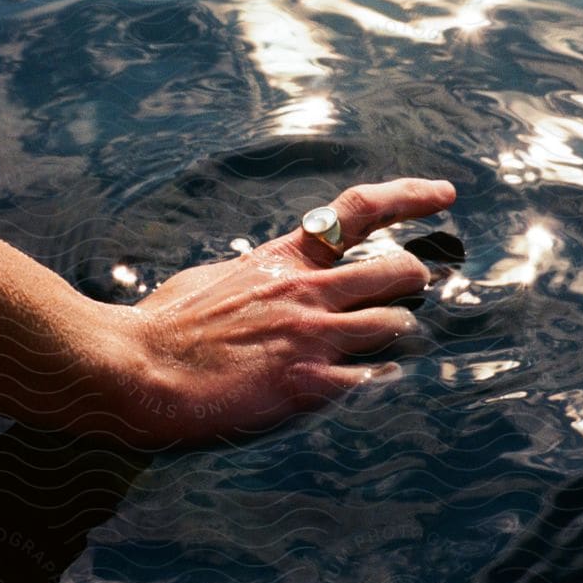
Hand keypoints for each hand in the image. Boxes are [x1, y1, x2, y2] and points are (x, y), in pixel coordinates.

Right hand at [106, 177, 455, 446]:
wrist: (137, 368)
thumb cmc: (164, 325)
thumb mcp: (214, 278)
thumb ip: (256, 274)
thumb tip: (273, 272)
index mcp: (283, 260)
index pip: (359, 209)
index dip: (411, 196)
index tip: (445, 194)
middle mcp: (307, 292)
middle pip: (397, 271)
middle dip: (413, 282)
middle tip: (411, 292)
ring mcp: (312, 338)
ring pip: (395, 325)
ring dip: (396, 336)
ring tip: (384, 347)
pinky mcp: (308, 385)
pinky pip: (370, 379)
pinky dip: (377, 382)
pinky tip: (370, 387)